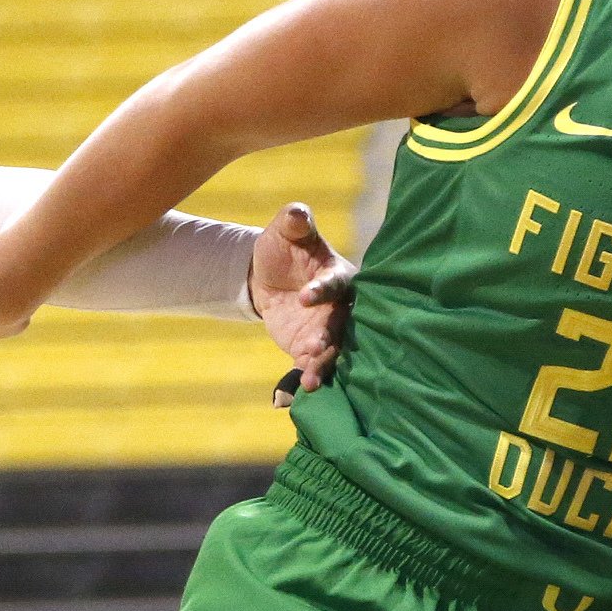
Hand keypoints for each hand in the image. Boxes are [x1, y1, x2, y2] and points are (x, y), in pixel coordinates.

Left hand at [249, 203, 354, 401]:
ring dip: (322, 366)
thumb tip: (297, 213)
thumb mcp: (284, 230)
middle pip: (341, 324)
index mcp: (338, 274)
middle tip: (315, 350)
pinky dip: (303, 381)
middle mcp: (340, 306)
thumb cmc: (284, 246)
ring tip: (311, 383)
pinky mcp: (311, 349)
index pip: (337, 284)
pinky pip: (311, 366)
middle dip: (329, 338)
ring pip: (332, 351)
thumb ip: (293, 222)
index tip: (305, 298)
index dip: (323, 291)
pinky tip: (292, 397)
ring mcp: (327, 330)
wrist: (269, 276)